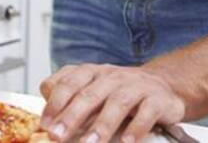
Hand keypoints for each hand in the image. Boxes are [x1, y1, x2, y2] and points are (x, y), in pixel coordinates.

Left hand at [40, 64, 185, 142]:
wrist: (161, 84)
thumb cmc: (119, 90)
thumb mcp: (91, 87)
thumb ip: (69, 98)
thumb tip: (46, 118)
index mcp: (91, 72)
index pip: (68, 83)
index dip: (55, 103)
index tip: (45, 124)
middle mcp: (111, 76)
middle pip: (89, 95)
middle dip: (71, 117)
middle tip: (58, 136)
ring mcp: (135, 86)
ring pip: (117, 103)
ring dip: (102, 125)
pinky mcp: (157, 99)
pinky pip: (146, 113)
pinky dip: (136, 127)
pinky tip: (127, 142)